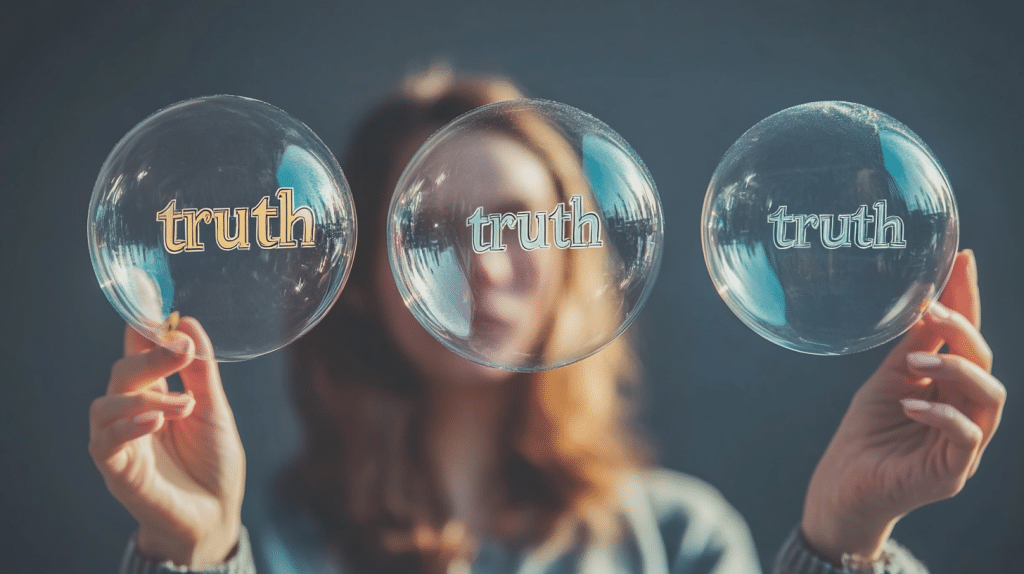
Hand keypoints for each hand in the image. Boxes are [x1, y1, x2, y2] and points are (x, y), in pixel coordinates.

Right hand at [88, 318, 245, 567]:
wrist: (216, 514)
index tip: (154, 301)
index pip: (138, 353)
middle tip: (181, 349)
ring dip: (144, 396)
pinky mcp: (118, 471)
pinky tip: (156, 420)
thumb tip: (189, 324)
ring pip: (105, 405)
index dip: (140, 327)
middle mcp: (132, 413)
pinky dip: (128, 426)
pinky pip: (104, 443)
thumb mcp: (214, 410)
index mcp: (155, 393)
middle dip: (149, 357)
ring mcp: (122, 442)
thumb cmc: (214, 463)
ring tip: (183, 404)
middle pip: (122, 373)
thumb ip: (200, 371)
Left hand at [801, 250, 1004, 562]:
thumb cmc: (867, 433)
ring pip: (989, 397)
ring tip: (918, 362)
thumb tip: (926, 302)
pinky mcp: (953, 471)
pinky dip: (943, 414)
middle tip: (931, 311)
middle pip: (984, 362)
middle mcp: (966, 410)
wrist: (843, 485)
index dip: (967, 298)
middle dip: (963, 331)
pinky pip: (967, 437)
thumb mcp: (886, 380)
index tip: (962, 258)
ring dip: (956, 369)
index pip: (967, 336)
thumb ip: (911, 349)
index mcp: (951, 385)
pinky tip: (912, 403)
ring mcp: (965, 443)